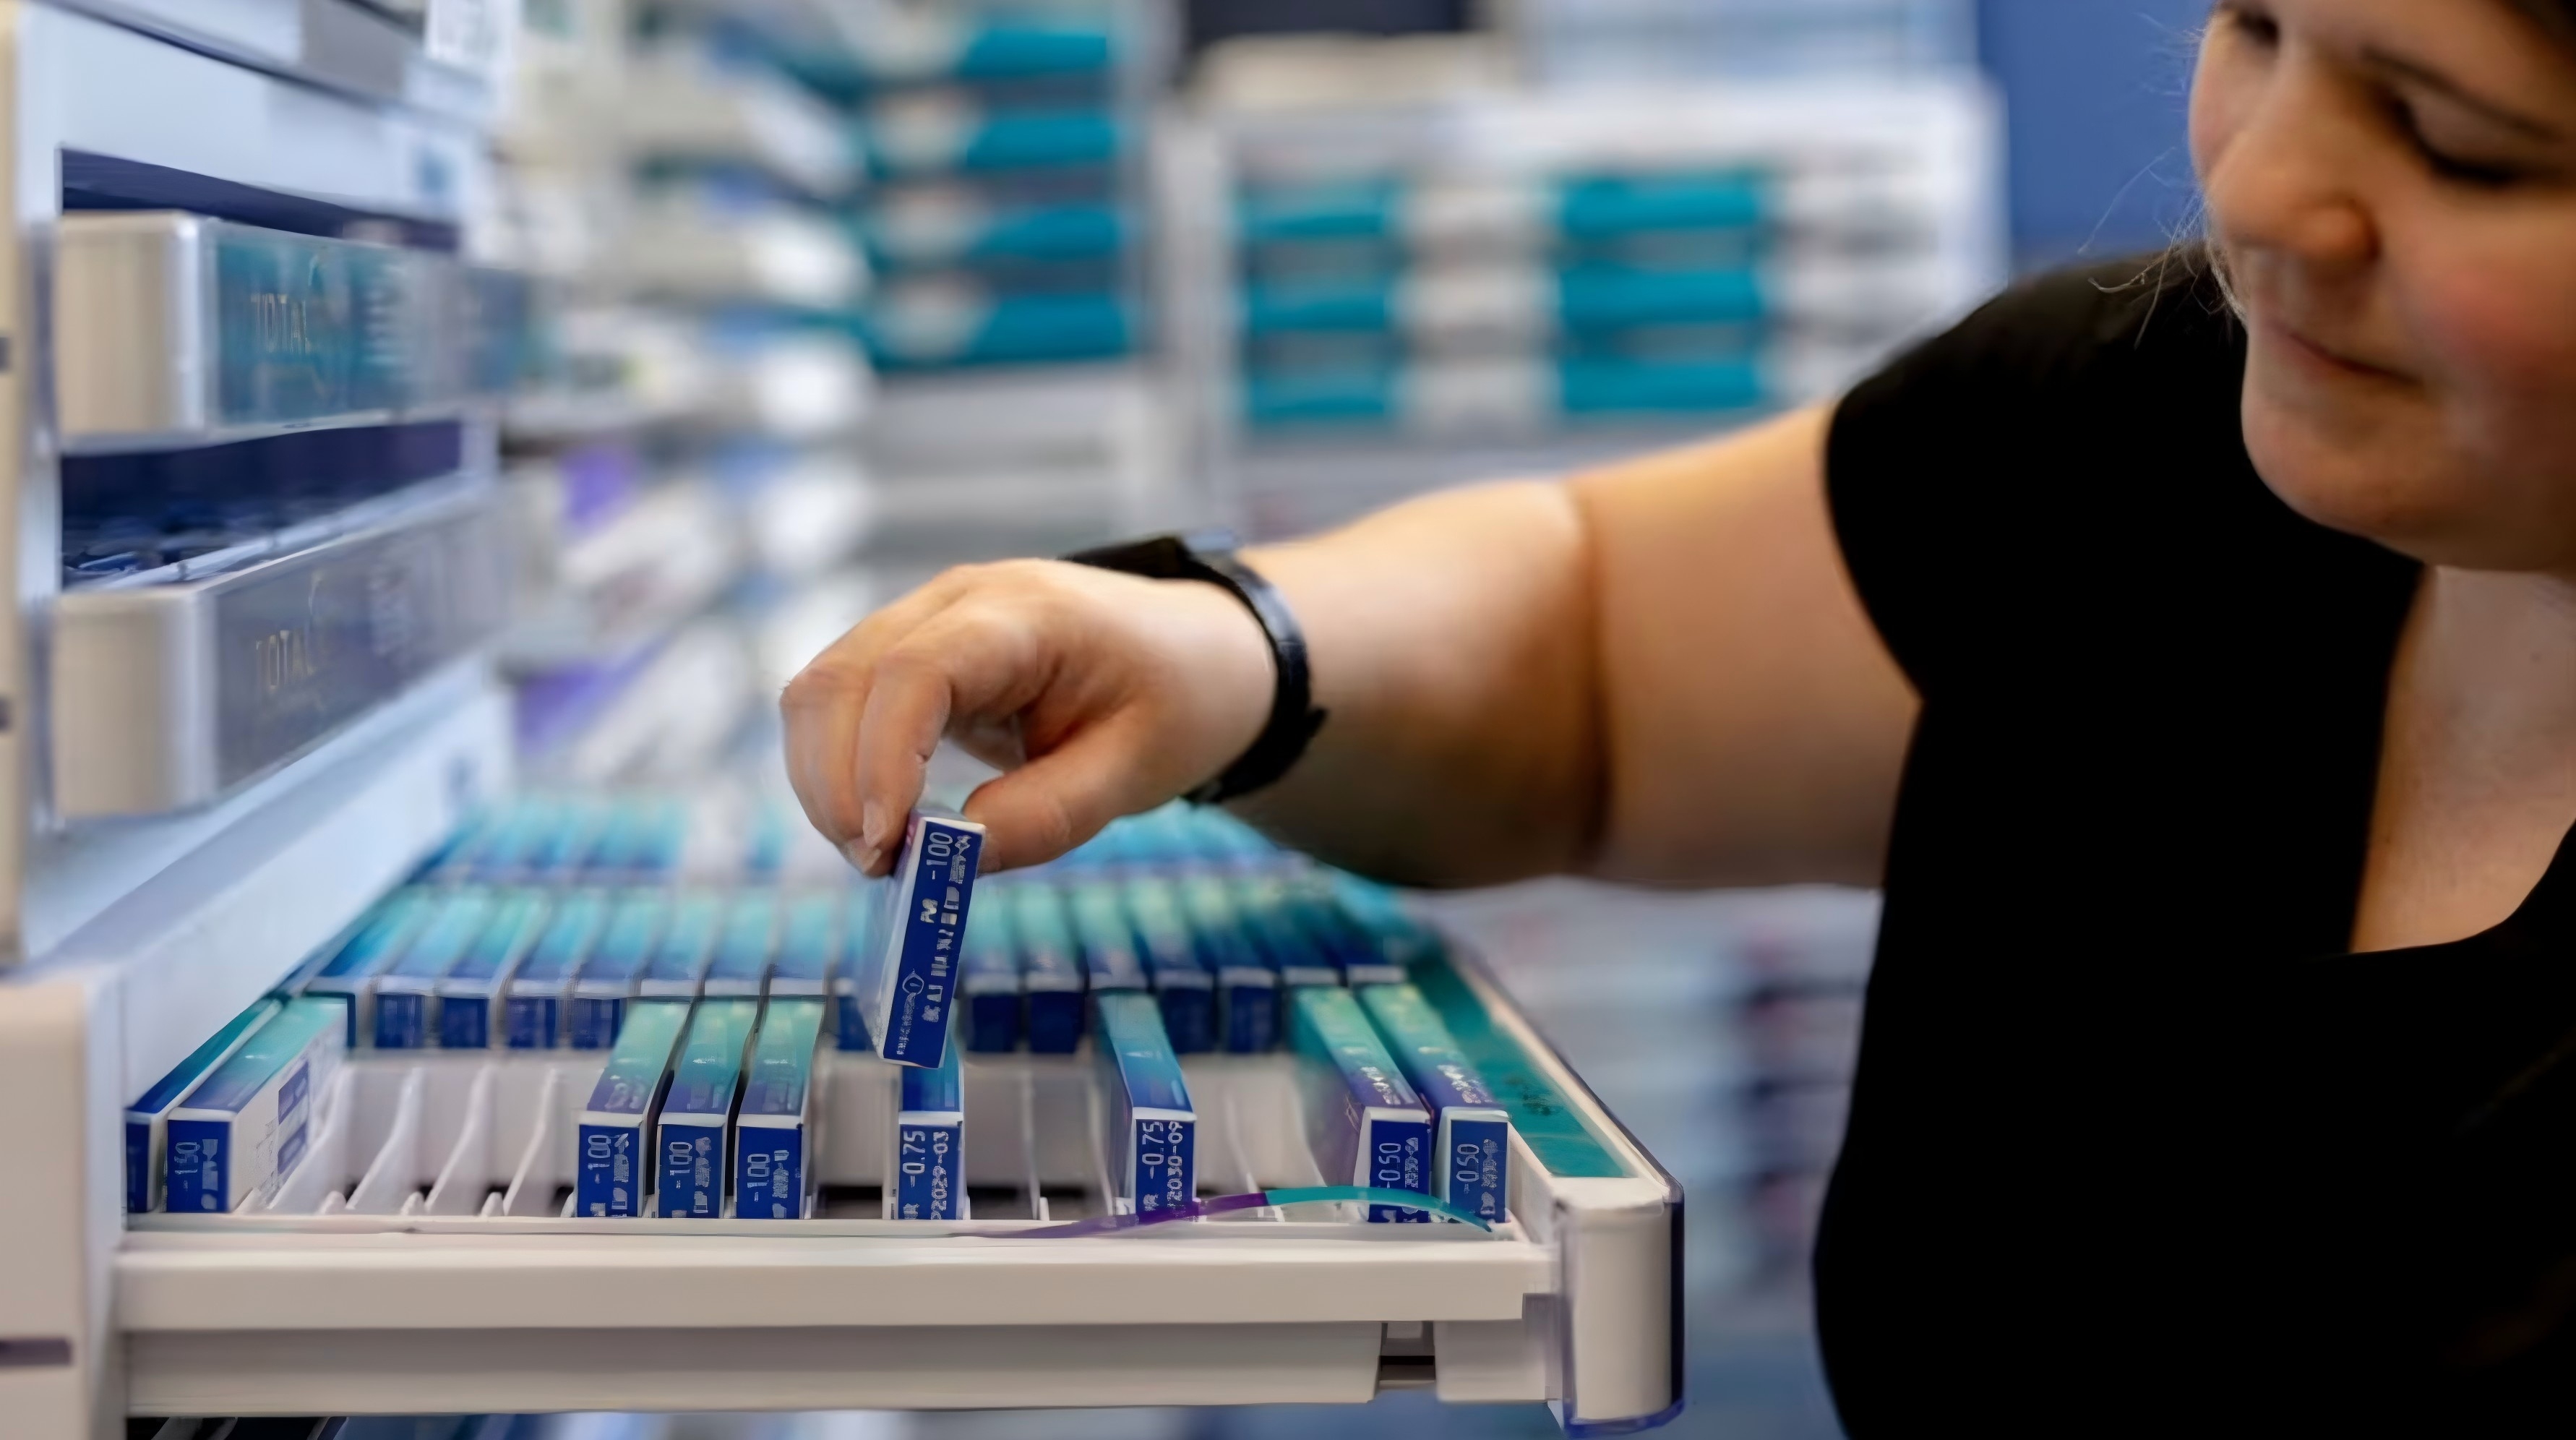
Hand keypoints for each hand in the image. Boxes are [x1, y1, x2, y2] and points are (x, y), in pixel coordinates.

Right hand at [780, 559, 1275, 875]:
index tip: (888, 846)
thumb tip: (942, 861)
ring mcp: (927, 618)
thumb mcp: (1133, 772)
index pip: (915, 671)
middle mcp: (957, 599)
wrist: (1199, 655)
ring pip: (825, 687)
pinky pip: (843, 700)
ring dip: (826, 779)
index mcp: (1024, 612)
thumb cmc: (1177, 702)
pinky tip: (878, 823)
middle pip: (844, 675)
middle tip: (877, 869)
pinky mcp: (913, 652)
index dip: (882, 760)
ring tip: (878, 856)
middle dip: (837, 784)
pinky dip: (840, 766)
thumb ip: (1043, 817)